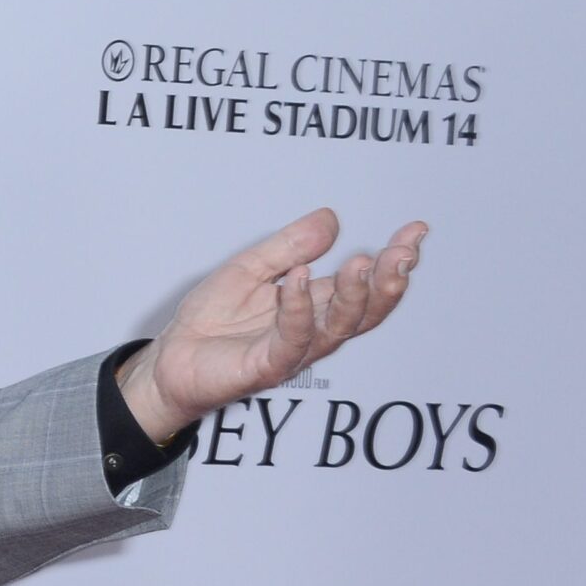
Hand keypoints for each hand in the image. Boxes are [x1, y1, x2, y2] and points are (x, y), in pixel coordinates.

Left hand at [117, 209, 427, 442]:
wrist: (169, 360)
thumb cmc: (210, 321)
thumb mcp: (249, 269)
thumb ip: (288, 247)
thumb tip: (330, 219)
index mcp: (315, 304)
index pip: (365, 283)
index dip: (393, 260)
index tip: (416, 232)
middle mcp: (312, 330)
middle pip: (366, 311)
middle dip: (389, 281)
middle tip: (404, 253)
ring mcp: (293, 351)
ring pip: (339, 328)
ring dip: (354, 296)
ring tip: (361, 264)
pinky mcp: (266, 367)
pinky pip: (291, 340)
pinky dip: (298, 309)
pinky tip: (299, 280)